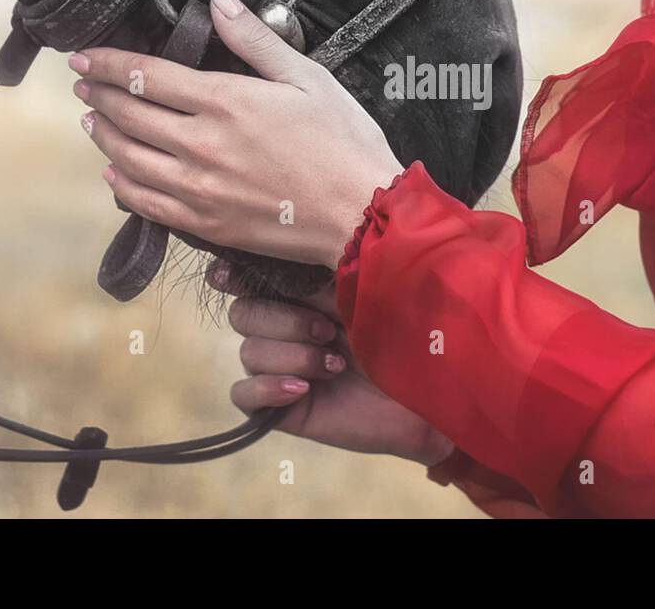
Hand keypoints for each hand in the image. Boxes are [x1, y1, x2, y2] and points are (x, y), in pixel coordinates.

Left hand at [70, 0, 403, 269]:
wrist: (360, 213)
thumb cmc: (343, 143)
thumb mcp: (307, 78)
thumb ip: (255, 39)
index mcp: (226, 101)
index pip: (146, 76)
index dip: (108, 64)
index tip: (84, 58)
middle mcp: (202, 144)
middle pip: (129, 115)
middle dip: (99, 95)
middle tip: (84, 84)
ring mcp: (200, 188)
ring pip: (128, 158)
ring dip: (103, 136)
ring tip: (92, 120)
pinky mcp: (206, 223)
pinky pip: (146, 202)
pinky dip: (122, 184)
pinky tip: (114, 173)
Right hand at [224, 278, 454, 465]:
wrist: (424, 395)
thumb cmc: (402, 338)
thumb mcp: (361, 296)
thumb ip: (319, 277)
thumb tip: (280, 248)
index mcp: (301, 297)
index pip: (249, 281)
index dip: (234, 276)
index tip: (231, 276)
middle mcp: (284, 329)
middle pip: (242, 313)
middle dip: (284, 320)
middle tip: (329, 331)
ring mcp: (281, 368)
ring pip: (249, 351)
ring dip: (293, 355)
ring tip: (336, 365)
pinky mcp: (282, 406)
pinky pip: (243, 393)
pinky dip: (267, 387)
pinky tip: (302, 388)